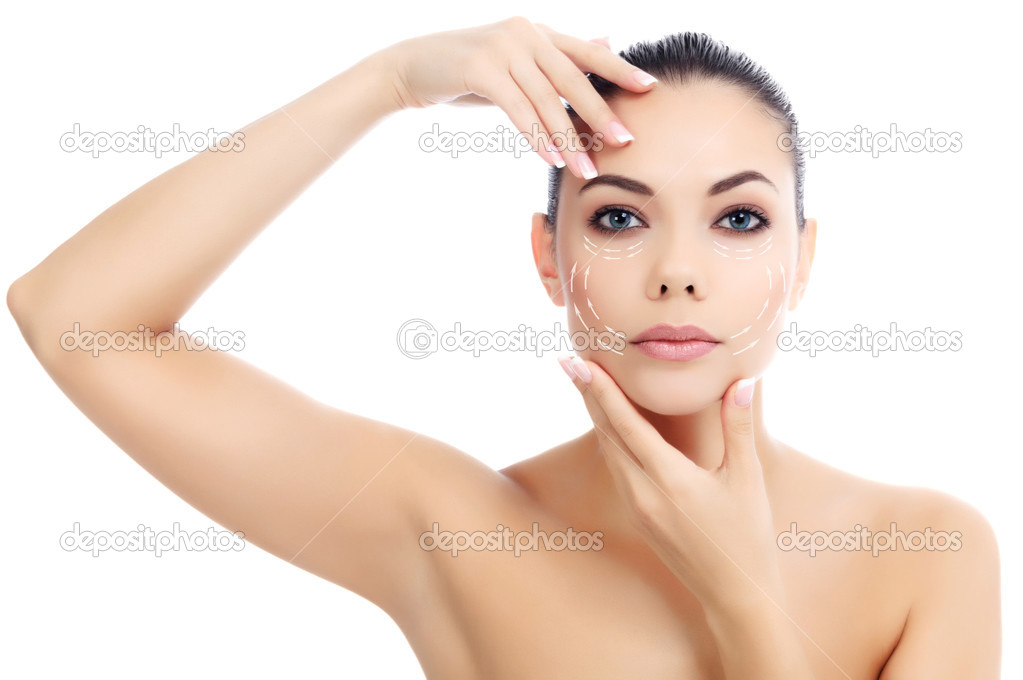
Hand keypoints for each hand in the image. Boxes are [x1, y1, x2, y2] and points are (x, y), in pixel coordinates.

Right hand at [378, 17, 657, 176]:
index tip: (650, 88)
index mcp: (538, 32)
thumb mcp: (516, 61)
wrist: (411, 67)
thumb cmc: (467, 70)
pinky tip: (552, 159)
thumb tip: (606, 43)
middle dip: (599, 112)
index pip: (586, 52)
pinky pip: (517, 109)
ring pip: (545, 100)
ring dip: (567, 137)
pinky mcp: (480, 67)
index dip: (619, 69)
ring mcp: (502, 47)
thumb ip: (557, 58)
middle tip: (625, 141)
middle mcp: (525, 33)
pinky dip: (536, 136)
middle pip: (572, 77)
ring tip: (586, 168)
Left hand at [559, 355, 783, 614]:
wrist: (735, 595)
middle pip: (606, 434)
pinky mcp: (638, 517)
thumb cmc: (747, 536)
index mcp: (670, 480)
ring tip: (585, 384)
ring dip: (597, 416)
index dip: (600, 391)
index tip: (580, 364)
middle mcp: (644, 493)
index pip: (626, 424)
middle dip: (588, 396)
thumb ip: (739, 427)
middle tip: (571, 362)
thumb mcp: (747, 479)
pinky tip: (610, 425)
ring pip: (608, 452)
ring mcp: (637, 507)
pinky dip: (610, 440)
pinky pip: (617, 469)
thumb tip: (743, 381)